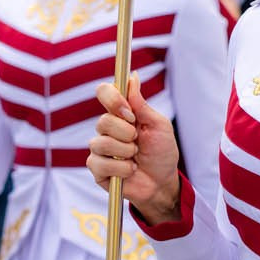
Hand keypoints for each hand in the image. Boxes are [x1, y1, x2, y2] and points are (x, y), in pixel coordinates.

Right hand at [87, 77, 184, 227]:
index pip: (104, 93)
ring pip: (101, 143)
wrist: (162, 182)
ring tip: (135, 158)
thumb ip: (142, 104)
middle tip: (138, 141)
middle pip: (103, 120)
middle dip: (126, 133)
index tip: (129, 113)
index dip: (113, 99)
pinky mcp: (97, 168)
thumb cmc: (162, 152)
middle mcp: (107, 128)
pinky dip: (121, 168)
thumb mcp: (158, 125)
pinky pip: (100, 163)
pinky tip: (130, 171)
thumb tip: (132, 77)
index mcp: (121, 113)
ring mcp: (100, 148)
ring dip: (125, 152)